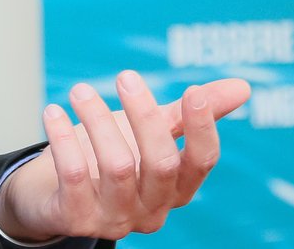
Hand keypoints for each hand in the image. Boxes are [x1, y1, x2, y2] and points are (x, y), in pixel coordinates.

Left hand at [0, 72, 250, 242]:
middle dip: (145, 116)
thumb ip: (187, 114)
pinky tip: (53, 112)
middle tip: (125, 76)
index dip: (201, 128)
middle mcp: (151, 208)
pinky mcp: (76, 218)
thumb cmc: (108, 156)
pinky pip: (74, 175)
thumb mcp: (150, 133)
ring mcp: (114, 218)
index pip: (201, 162)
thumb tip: (243, 87)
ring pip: (118, 167)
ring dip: (99, 120)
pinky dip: (63, 139)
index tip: (193, 90)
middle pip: (161, 164)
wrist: (50, 193)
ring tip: (80, 90)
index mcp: (175, 187)